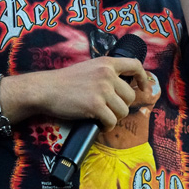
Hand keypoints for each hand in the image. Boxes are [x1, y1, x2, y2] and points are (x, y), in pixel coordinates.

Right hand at [23, 57, 151, 130]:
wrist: (45, 89)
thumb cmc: (64, 81)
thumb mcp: (88, 67)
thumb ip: (105, 72)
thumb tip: (122, 85)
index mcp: (106, 63)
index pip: (135, 65)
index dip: (143, 77)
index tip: (143, 87)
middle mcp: (107, 74)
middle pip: (130, 96)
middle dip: (121, 105)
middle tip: (107, 108)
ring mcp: (102, 90)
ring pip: (123, 111)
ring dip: (113, 117)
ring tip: (101, 116)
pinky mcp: (95, 106)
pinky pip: (111, 122)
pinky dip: (106, 126)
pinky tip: (98, 124)